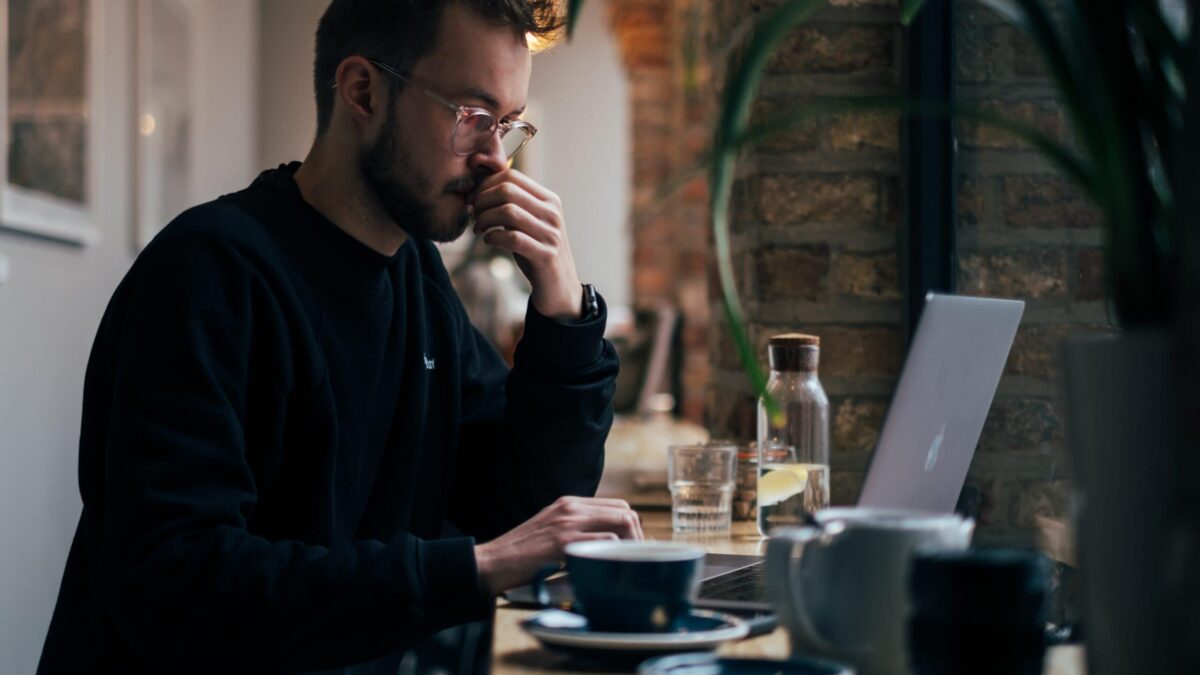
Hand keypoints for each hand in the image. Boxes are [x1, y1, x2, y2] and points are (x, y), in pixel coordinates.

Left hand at [470, 170, 582, 320]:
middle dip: (482, 201)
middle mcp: (552, 213)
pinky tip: (488, 240)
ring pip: (508, 212)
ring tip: (479, 229)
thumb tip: (479, 190)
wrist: (559, 286)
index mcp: (549, 200)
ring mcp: (550, 234)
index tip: (473, 199)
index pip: (512, 176)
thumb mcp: (529, 223)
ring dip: (485, 219)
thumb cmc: (537, 251)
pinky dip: (493, 237)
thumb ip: (513, 206)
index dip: (485, 184)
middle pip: (507, 190)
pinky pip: (512, 238)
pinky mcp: (545, 255)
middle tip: (473, 214)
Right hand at [473, 496, 643, 595]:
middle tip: (635, 558)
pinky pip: (606, 540)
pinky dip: (615, 554)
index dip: (632, 526)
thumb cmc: (521, 554)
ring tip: (627, 564)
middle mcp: (571, 508)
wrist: (493, 562)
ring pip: (621, 522)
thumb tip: (607, 542)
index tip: (633, 547)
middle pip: (625, 511)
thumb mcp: (550, 530)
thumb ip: (575, 529)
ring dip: (631, 546)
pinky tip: (610, 568)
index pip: (617, 505)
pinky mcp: (564, 542)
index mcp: (568, 503)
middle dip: (638, 535)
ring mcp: (568, 523)